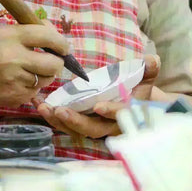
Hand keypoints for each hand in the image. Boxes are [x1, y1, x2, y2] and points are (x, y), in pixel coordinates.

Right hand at [0, 25, 67, 108]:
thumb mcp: (3, 34)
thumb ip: (29, 32)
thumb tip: (55, 33)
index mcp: (10, 37)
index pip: (46, 36)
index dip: (61, 42)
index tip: (64, 47)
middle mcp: (13, 58)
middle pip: (53, 63)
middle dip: (57, 63)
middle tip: (52, 61)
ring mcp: (14, 79)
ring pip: (46, 79)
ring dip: (44, 75)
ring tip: (30, 71)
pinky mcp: (14, 96)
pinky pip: (35, 91)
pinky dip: (32, 87)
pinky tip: (19, 81)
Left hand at [35, 54, 161, 138]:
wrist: (138, 111)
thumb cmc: (140, 93)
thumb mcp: (146, 81)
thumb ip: (148, 71)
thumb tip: (153, 60)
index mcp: (127, 114)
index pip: (119, 116)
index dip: (110, 112)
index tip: (98, 107)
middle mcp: (110, 126)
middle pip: (92, 129)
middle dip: (75, 121)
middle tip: (60, 110)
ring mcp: (95, 127)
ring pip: (75, 129)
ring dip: (58, 120)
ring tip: (42, 107)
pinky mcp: (82, 125)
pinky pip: (66, 125)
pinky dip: (52, 117)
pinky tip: (38, 104)